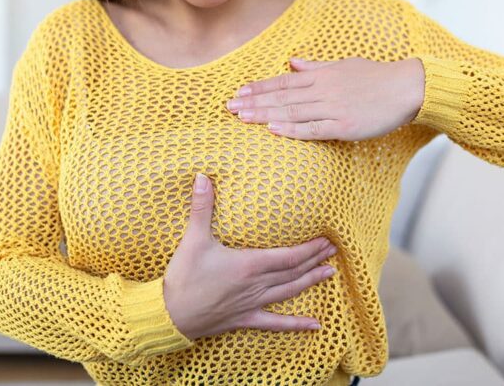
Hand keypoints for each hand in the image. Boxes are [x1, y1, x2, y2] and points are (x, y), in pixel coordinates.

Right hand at [163, 173, 338, 339]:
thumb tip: (203, 177)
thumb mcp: (193, 239)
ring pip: (289, 292)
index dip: (310, 248)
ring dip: (311, 282)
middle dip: (315, 259)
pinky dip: (296, 324)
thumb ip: (201, 208)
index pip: (289, 256)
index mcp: (248, 264)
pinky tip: (315, 326)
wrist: (169, 315)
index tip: (326, 238)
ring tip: (330, 273)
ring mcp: (253, 303)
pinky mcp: (245, 318)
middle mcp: (256, 285)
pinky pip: (275, 323)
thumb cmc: (183, 277)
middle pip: (294, 271)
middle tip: (334, 250)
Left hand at [225, 57, 425, 140]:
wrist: (408, 88)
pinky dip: (292, 129)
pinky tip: (274, 129)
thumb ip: (316, 67)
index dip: (260, 88)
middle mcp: (323, 90)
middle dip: (254, 102)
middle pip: (281, 97)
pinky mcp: (345, 126)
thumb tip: (293, 62)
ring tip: (242, 117)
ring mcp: (333, 108)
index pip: (283, 82)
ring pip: (292, 111)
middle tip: (229, 108)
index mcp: (322, 76)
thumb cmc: (377, 77)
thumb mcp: (344, 66)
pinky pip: (313, 128)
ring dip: (265, 114)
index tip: (239, 92)